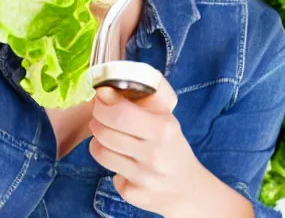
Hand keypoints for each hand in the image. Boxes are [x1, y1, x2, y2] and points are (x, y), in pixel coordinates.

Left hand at [89, 76, 203, 216]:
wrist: (188, 189)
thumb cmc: (171, 146)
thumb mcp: (166, 118)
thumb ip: (142, 99)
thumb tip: (106, 90)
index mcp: (163, 128)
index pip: (121, 113)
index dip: (103, 104)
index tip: (100, 97)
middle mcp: (154, 154)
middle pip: (106, 132)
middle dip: (96, 120)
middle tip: (99, 115)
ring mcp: (143, 177)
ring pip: (101, 152)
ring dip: (98, 140)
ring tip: (106, 135)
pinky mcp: (133, 194)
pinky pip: (109, 173)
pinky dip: (112, 164)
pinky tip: (122, 160)